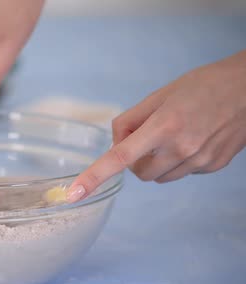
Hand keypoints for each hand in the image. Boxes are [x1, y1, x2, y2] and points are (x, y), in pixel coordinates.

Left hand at [67, 50, 245, 201]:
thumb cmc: (203, 85)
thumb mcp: (160, 95)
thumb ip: (131, 120)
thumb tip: (116, 143)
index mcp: (164, 126)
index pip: (120, 157)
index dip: (94, 177)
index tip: (74, 194)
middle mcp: (182, 149)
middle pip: (138, 173)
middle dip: (133, 160)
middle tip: (145, 137)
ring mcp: (200, 161)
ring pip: (159, 177)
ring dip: (155, 162)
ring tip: (172, 135)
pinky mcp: (213, 167)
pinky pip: (181, 173)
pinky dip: (177, 162)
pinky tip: (192, 139)